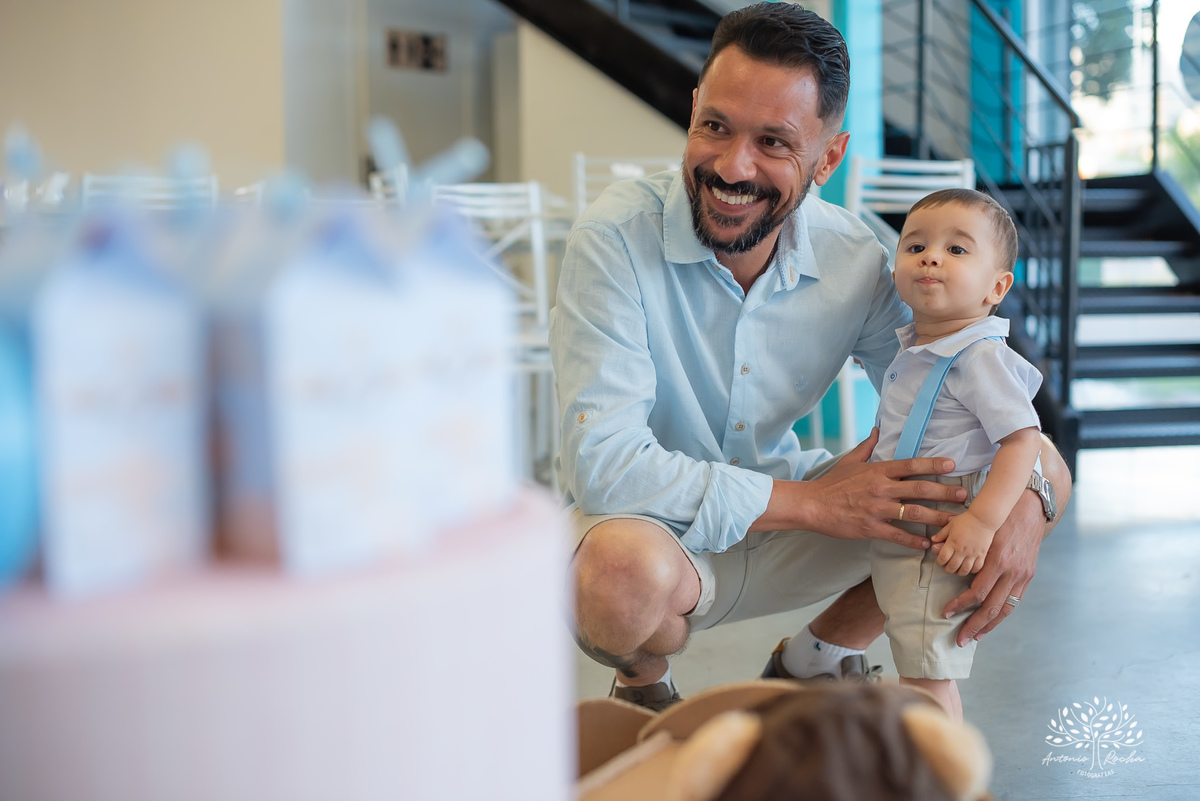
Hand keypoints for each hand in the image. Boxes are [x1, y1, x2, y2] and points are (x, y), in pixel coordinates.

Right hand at [794, 428, 967, 549]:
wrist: (812, 505)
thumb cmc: (831, 483)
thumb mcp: (849, 460)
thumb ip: (867, 446)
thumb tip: (878, 429)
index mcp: (877, 471)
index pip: (910, 465)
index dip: (933, 465)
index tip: (952, 465)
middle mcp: (881, 488)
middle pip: (919, 489)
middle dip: (945, 492)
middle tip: (964, 496)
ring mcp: (876, 509)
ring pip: (914, 513)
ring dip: (937, 518)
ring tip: (954, 522)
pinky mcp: (870, 528)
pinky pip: (897, 535)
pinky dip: (914, 540)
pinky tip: (928, 544)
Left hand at [930, 512, 991, 575]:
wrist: (983, 518)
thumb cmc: (967, 520)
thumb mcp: (950, 525)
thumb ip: (941, 534)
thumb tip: (933, 540)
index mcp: (953, 542)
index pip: (943, 558)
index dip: (939, 562)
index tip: (940, 561)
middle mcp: (962, 550)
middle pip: (952, 566)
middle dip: (947, 569)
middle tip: (947, 567)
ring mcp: (973, 553)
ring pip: (964, 570)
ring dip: (959, 572)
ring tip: (957, 569)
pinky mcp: (982, 554)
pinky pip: (977, 567)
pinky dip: (972, 570)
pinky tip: (969, 568)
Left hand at [939, 491, 1043, 645]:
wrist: (1030, 508)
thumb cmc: (998, 516)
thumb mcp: (978, 529)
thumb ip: (960, 544)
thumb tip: (937, 554)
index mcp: (997, 560)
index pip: (976, 592)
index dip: (960, 605)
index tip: (945, 612)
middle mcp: (1012, 571)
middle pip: (991, 607)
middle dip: (973, 625)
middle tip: (959, 640)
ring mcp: (1023, 575)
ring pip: (1005, 609)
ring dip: (989, 626)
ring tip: (975, 637)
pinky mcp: (1028, 576)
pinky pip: (1014, 601)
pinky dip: (1002, 614)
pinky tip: (991, 623)